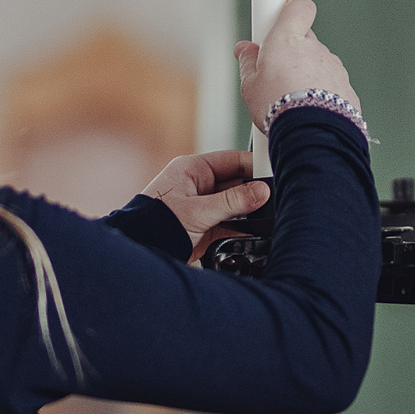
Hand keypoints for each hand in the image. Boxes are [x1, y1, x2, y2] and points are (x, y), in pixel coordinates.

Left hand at [140, 148, 269, 257]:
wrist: (140, 252)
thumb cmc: (156, 225)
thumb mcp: (198, 211)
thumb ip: (233, 202)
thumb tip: (262, 192)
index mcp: (192, 170)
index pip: (231, 161)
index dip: (253, 167)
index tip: (273, 175)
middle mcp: (198, 185)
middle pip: (236, 183)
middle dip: (254, 192)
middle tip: (274, 200)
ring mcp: (202, 207)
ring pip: (235, 204)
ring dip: (249, 212)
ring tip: (267, 217)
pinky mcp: (205, 227)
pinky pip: (231, 223)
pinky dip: (243, 228)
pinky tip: (255, 232)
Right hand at [234, 0, 359, 131]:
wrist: (312, 134)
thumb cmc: (278, 107)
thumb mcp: (250, 85)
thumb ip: (248, 63)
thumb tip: (244, 51)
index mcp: (288, 39)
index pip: (297, 5)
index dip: (289, 7)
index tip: (278, 13)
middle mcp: (314, 48)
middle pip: (304, 38)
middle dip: (291, 50)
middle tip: (274, 71)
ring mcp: (333, 67)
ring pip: (317, 63)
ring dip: (305, 74)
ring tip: (289, 99)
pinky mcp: (346, 88)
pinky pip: (330, 84)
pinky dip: (320, 93)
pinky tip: (307, 110)